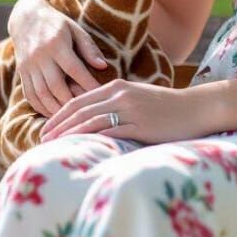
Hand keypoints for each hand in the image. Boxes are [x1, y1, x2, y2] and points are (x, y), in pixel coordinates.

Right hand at [8, 0, 109, 116]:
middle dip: (70, 101)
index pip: (73, 68)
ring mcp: (28, 65)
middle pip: (55, 85)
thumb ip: (89, 48)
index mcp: (56, 43)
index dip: (87, 83)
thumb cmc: (57, 24)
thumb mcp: (75, 30)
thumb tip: (103, 66)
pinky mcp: (21, 73)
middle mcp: (40, 55)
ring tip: (70, 119)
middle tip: (85, 113)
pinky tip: (53, 114)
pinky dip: (41, 107)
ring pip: (41, 93)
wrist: (26, 18)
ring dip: (55, 108)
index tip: (100, 94)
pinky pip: (30, 95)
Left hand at [39, 78, 221, 144]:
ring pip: (90, 120)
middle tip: (40, 139)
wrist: (195, 108)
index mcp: (117, 86)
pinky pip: (109, 132)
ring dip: (68, 134)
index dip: (59, 114)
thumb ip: (116, 104)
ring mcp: (130, 109)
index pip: (79, 100)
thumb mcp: (137, 99)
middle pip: (80, 109)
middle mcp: (120, 94)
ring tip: (52, 147)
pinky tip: (78, 150)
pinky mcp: (140, 125)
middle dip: (57, 125)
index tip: (45, 128)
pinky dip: (90, 140)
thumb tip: (94, 120)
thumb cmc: (166, 107)